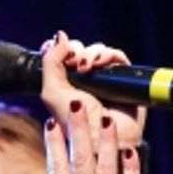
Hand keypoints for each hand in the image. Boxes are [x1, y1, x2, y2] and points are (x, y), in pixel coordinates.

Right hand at [37, 101, 141, 173]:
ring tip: (105, 116)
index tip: (50, 125)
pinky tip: (129, 150)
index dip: (54, 146)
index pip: (57, 171)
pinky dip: (130, 168)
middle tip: (76, 105)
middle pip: (81, 160)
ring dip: (105, 140)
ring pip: (106, 167)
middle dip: (77, 130)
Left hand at [39, 30, 146, 147]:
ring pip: (98, 51)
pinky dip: (109, 54)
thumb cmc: (74, 122)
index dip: (59, 47)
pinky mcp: (122, 78)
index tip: (51, 49)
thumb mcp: (51, 92)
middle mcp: (84, 78)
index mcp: (64, 81)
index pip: (62, 54)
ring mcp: (103, 78)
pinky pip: (117, 57)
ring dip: (90, 53)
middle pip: (80, 49)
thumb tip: (59, 36)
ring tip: (86, 66)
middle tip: (73, 64)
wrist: (101, 137)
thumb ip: (50, 63)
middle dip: (74, 51)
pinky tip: (100, 63)